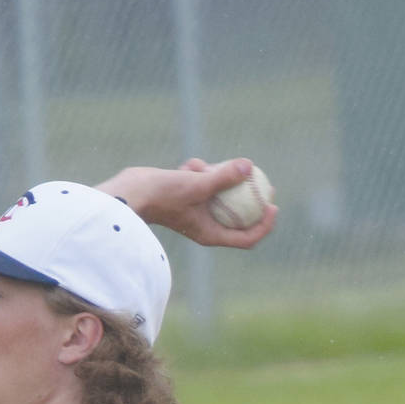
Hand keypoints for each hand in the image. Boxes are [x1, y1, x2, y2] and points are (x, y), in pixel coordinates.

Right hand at [96, 158, 278, 249]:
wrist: (131, 193)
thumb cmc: (162, 195)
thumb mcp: (196, 183)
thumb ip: (223, 176)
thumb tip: (249, 165)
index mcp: (211, 234)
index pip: (247, 238)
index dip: (264, 224)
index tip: (273, 205)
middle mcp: (205, 227)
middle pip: (237, 215)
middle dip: (246, 196)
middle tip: (259, 179)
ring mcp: (195, 212)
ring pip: (218, 193)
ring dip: (215, 176)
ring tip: (199, 168)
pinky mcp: (186, 198)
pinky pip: (202, 184)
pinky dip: (199, 172)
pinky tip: (187, 166)